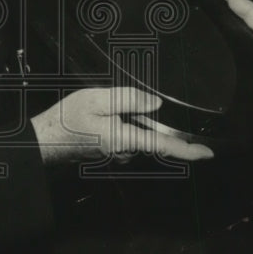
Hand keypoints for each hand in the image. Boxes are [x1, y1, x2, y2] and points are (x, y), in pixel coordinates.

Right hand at [30, 87, 213, 164]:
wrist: (44, 140)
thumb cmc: (66, 120)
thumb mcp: (96, 100)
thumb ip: (128, 99)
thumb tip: (156, 103)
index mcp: (124, 139)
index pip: (163, 146)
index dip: (188, 151)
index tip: (209, 153)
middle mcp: (125, 152)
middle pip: (153, 138)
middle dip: (153, 122)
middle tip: (133, 105)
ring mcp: (118, 154)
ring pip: (139, 137)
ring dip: (137, 123)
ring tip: (113, 107)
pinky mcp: (111, 152)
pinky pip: (128, 138)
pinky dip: (127, 126)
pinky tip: (109, 115)